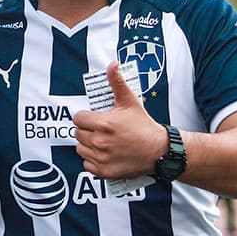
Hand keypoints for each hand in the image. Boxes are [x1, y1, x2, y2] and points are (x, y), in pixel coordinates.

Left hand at [72, 61, 167, 179]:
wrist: (158, 151)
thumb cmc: (144, 125)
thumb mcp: (130, 101)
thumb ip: (117, 82)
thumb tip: (112, 64)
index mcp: (104, 124)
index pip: (78, 118)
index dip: (86, 117)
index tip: (95, 118)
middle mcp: (100, 142)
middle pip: (78, 133)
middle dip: (87, 130)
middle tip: (100, 130)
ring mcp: (101, 158)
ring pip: (80, 149)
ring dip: (87, 145)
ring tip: (102, 141)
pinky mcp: (104, 171)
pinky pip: (86, 164)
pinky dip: (92, 160)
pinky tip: (104, 154)